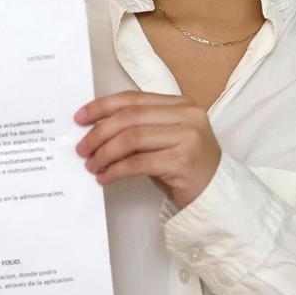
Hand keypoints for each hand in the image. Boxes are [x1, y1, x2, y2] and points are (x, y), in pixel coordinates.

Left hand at [74, 91, 219, 207]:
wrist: (215, 195)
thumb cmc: (184, 168)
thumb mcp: (163, 140)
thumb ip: (138, 128)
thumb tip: (94, 128)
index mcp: (181, 104)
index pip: (133, 99)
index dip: (102, 106)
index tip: (80, 118)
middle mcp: (187, 115)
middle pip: (130, 117)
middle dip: (99, 133)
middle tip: (82, 149)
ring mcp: (188, 137)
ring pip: (132, 138)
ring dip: (105, 152)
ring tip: (92, 165)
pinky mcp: (183, 161)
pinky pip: (139, 163)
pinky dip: (116, 170)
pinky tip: (105, 177)